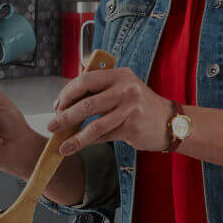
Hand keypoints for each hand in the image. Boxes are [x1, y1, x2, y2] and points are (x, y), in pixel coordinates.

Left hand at [47, 67, 179, 153]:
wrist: (170, 121)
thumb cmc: (140, 105)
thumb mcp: (123, 88)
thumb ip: (99, 90)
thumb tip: (66, 103)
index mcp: (119, 75)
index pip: (85, 81)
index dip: (67, 94)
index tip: (57, 106)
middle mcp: (125, 89)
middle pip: (87, 103)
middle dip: (65, 116)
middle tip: (52, 125)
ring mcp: (130, 109)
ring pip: (94, 125)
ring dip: (74, 137)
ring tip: (61, 145)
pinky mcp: (132, 128)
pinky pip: (104, 136)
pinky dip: (88, 143)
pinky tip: (77, 147)